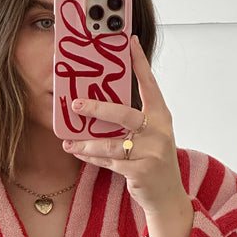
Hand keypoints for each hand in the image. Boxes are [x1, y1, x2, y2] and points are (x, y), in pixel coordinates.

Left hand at [62, 35, 188, 215]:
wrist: (168, 194)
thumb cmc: (154, 157)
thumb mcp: (149, 133)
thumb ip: (132, 119)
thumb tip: (98, 103)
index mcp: (161, 115)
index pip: (150, 84)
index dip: (140, 63)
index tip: (130, 42)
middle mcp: (159, 130)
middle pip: (124, 113)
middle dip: (97, 108)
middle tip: (76, 105)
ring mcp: (152, 151)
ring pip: (111, 142)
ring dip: (86, 142)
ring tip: (68, 141)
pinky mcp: (142, 170)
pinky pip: (109, 160)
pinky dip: (91, 156)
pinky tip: (78, 152)